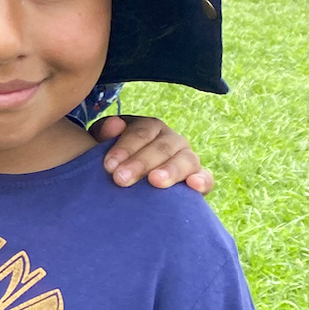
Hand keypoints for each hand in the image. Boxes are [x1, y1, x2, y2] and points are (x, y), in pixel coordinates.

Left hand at [93, 115, 212, 192]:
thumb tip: (114, 124)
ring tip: (155, 181)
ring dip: (170, 170)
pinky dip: (202, 181)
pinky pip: (206, 178)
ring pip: (185, 160)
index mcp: (149, 128)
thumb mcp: (102, 144)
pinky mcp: (197, 179)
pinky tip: (193, 185)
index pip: (141, 132)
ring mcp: (187, 159)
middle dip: (141, 163)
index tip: (108, 165)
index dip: (125, 147)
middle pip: (161, 147)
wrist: (128, 179)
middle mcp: (171, 140)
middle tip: (121, 179)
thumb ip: (104, 134)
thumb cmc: (112, 160)